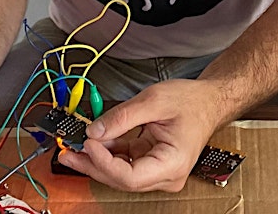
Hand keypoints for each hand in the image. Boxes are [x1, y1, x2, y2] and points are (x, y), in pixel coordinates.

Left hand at [58, 78, 220, 191]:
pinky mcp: (151, 161)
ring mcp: (158, 170)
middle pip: (122, 179)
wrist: (209, 100)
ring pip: (121, 173)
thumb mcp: (154, 101)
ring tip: (74, 149)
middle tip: (68, 152)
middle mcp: (166, 175)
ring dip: (97, 160)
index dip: (105, 163)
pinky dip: (108, 152)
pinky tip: (92, 144)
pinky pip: (126, 161)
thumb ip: (122, 117)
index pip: (131, 177)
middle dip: (94, 164)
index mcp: (172, 164)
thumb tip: (94, 131)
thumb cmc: (191, 101)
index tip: (88, 143)